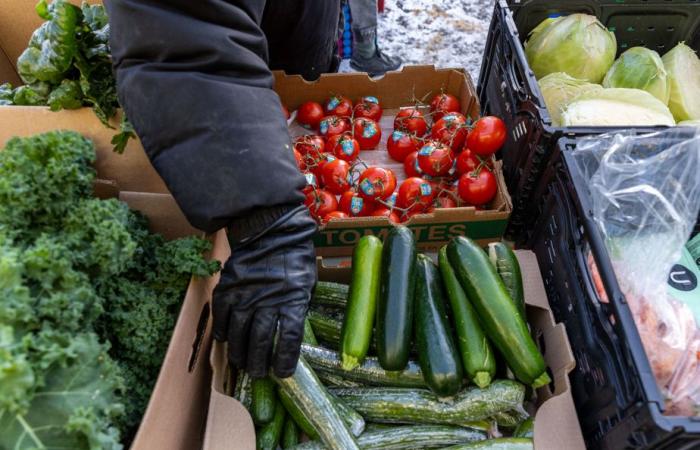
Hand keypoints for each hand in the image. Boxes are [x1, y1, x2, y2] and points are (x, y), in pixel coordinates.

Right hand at [212, 205, 316, 377]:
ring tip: (242, 363)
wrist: (270, 230)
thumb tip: (290, 334)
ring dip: (239, 353)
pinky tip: (226, 340)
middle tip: (258, 373)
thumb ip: (299, 308)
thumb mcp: (308, 284)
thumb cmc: (295, 258)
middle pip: (260, 342)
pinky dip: (223, 332)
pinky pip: (222, 318)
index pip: (288, 340)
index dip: (284, 361)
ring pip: (238, 335)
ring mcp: (244, 296)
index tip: (282, 374)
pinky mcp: (227, 289)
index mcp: (292, 301)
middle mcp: (267, 302)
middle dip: (258, 363)